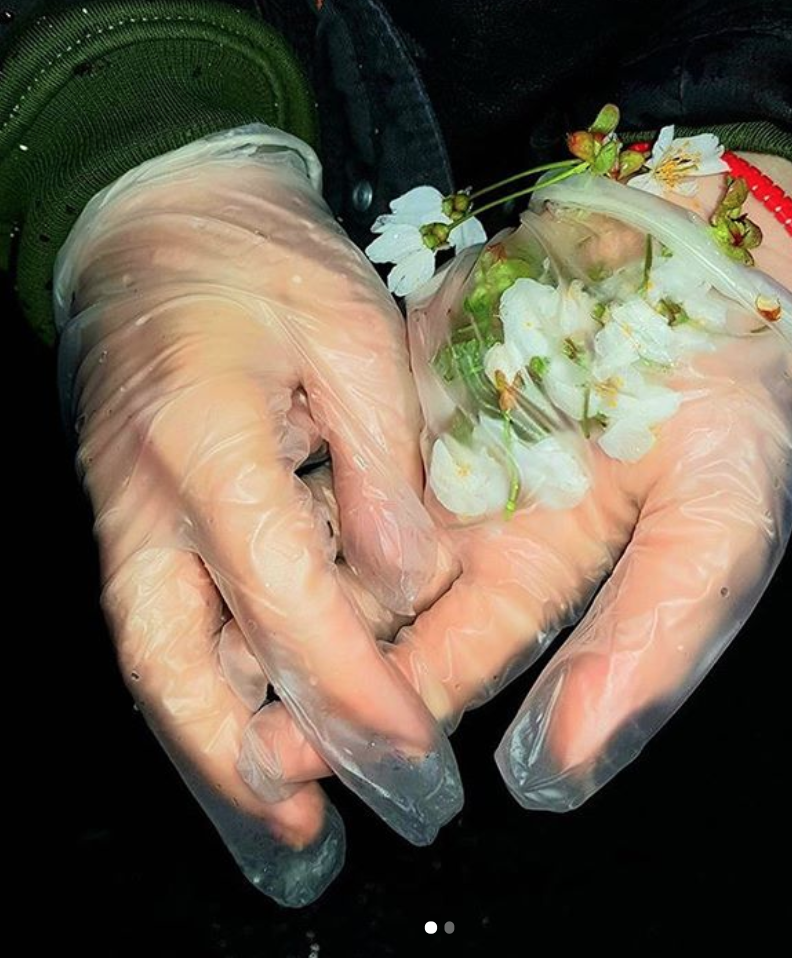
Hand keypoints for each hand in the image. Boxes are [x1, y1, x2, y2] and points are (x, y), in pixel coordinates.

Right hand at [55, 127, 461, 905]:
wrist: (163, 218)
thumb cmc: (263, 260)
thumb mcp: (352, 331)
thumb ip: (382, 460)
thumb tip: (408, 581)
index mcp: (206, 436)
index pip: (281, 590)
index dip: (347, 681)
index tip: (407, 747)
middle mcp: (146, 493)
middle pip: (170, 656)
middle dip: (233, 756)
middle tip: (301, 830)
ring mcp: (126, 506)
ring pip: (154, 649)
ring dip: (210, 736)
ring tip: (281, 805)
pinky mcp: (132, 507)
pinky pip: (162, 613)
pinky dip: (207, 679)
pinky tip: (258, 715)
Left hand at [238, 157, 791, 817]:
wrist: (706, 258)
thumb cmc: (731, 400)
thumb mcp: (718, 528)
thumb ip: (648, 641)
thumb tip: (558, 772)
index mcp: (540, 572)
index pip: (451, 656)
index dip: (387, 707)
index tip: (308, 755)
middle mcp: (474, 523)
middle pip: (377, 603)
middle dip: (308, 652)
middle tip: (227, 698)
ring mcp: (431, 444)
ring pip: (339, 520)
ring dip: (280, 563)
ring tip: (205, 610)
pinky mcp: (402, 372)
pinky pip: (334, 428)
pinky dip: (289, 463)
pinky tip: (232, 493)